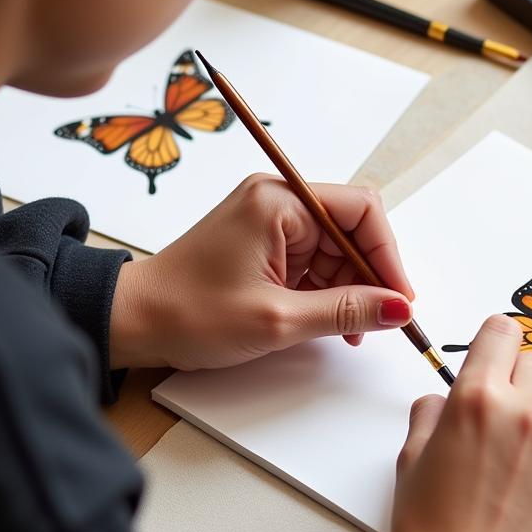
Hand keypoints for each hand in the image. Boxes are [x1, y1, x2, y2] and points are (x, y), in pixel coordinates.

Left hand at [109, 174, 414, 369]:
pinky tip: (329, 321)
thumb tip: (398, 309)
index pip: (361, 210)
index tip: (399, 298)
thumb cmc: (188, 313)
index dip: (388, 255)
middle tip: (378, 321)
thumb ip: (345, 311)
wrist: (132, 322)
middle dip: (368, 276)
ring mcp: (270, 221)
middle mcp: (277, 201)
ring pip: (336, 249)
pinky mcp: (265, 242)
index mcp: (279, 202)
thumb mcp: (277, 320)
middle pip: (352, 230)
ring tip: (348, 330)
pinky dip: (326, 291)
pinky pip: (314, 261)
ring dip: (349, 288)